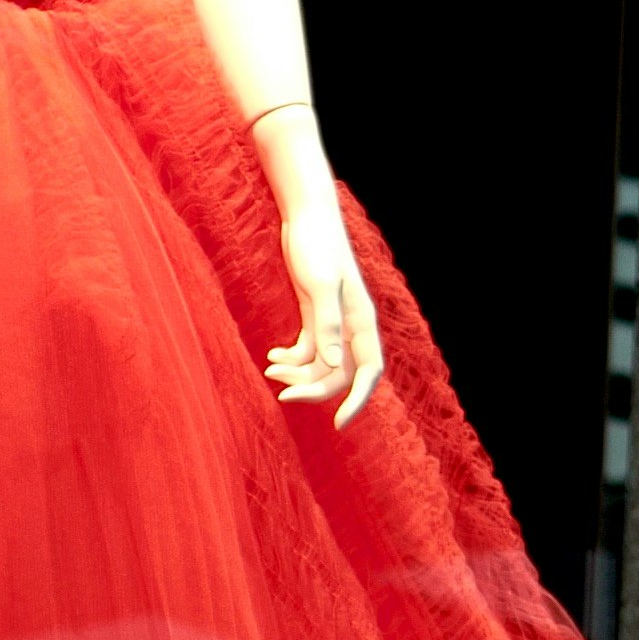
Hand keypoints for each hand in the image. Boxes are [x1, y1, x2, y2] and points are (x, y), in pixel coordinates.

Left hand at [263, 176, 382, 430]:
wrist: (306, 216)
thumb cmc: (316, 245)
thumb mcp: (320, 284)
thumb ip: (326, 323)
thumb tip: (333, 363)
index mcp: (361, 320)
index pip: (369, 371)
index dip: (357, 400)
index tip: (339, 424)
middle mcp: (350, 325)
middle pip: (339, 373)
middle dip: (313, 389)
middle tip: (283, 395)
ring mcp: (331, 321)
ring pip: (320, 363)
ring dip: (297, 373)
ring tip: (269, 369)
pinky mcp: (313, 313)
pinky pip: (307, 349)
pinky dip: (290, 357)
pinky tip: (271, 355)